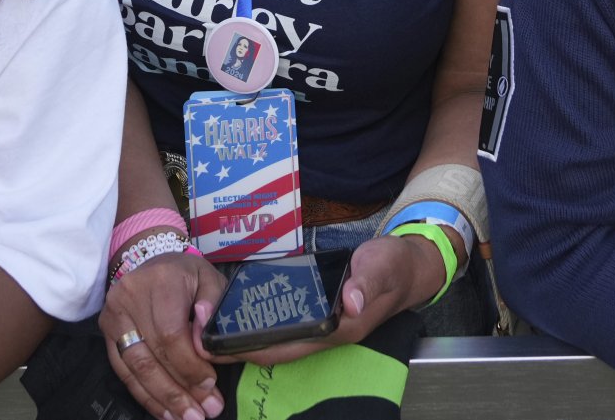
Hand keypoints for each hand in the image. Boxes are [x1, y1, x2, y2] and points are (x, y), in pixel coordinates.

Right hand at [99, 250, 226, 419]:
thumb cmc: (186, 275)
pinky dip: (144, 394)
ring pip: (135, 367)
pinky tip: (164, 411)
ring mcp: (113, 314)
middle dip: (179, 389)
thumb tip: (206, 344)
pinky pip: (123, 370)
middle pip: (152, 355)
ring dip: (162, 398)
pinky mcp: (106, 331)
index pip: (170, 333)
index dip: (189, 365)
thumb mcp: (210, 280)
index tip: (210, 386)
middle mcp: (130, 296)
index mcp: (161, 281)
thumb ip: (214, 308)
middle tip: (202, 413)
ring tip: (186, 418)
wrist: (152, 258)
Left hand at [227, 232, 449, 368]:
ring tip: (216, 330)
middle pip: (277, 349)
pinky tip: (246, 315)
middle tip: (203, 341)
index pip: (286, 347)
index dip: (251, 350)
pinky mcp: (324, 314)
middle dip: (241, 349)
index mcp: (340, 329)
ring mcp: (326, 326)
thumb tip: (350, 301)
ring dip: (250, 338)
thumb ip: (366, 283)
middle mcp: (330, 334)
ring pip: (281, 340)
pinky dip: (265, 324)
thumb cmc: (394, 265)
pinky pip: (288, 325)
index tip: (218, 347)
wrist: (411, 266)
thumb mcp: (381, 267)